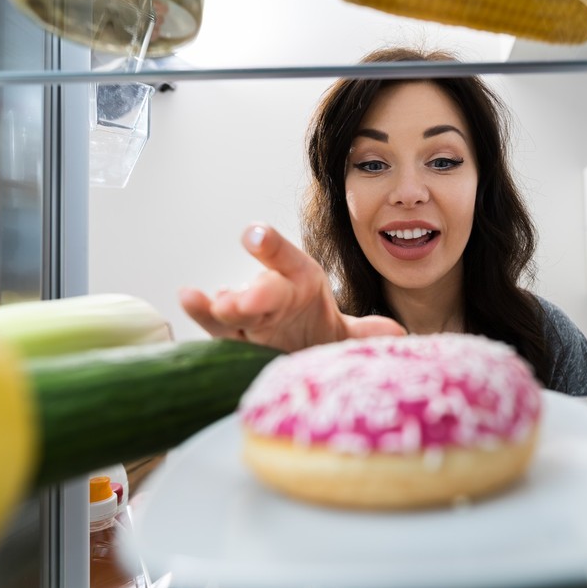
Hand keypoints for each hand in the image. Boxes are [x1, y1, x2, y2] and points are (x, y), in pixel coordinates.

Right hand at [179, 223, 405, 352]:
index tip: (255, 235)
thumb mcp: (342, 334)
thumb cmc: (314, 331)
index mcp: (300, 281)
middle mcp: (272, 293)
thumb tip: (398, 336)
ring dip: (225, 307)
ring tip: (220, 306)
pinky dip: (200, 311)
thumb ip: (365, 333)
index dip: (271, 249)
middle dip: (254, 293)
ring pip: (234, 308)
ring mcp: (249, 315)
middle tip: (243, 298)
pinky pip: (214, 324)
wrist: (293, 352)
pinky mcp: (232, 336)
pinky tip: (188, 296)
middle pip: (262, 290)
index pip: (286, 261)